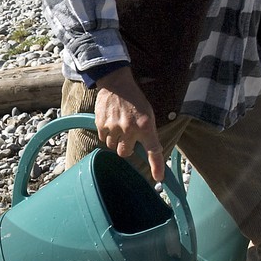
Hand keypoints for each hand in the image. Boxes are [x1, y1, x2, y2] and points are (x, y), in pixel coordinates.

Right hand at [90, 66, 164, 182]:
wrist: (116, 83)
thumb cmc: (134, 99)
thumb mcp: (148, 113)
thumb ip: (148, 132)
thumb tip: (151, 150)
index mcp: (146, 126)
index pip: (153, 150)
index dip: (157, 166)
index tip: (159, 178)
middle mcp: (130, 129)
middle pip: (124, 153)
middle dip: (125, 148)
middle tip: (126, 137)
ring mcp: (114, 127)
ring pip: (112, 147)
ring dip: (115, 141)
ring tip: (118, 126)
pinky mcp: (101, 125)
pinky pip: (103, 138)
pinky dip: (106, 133)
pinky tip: (110, 122)